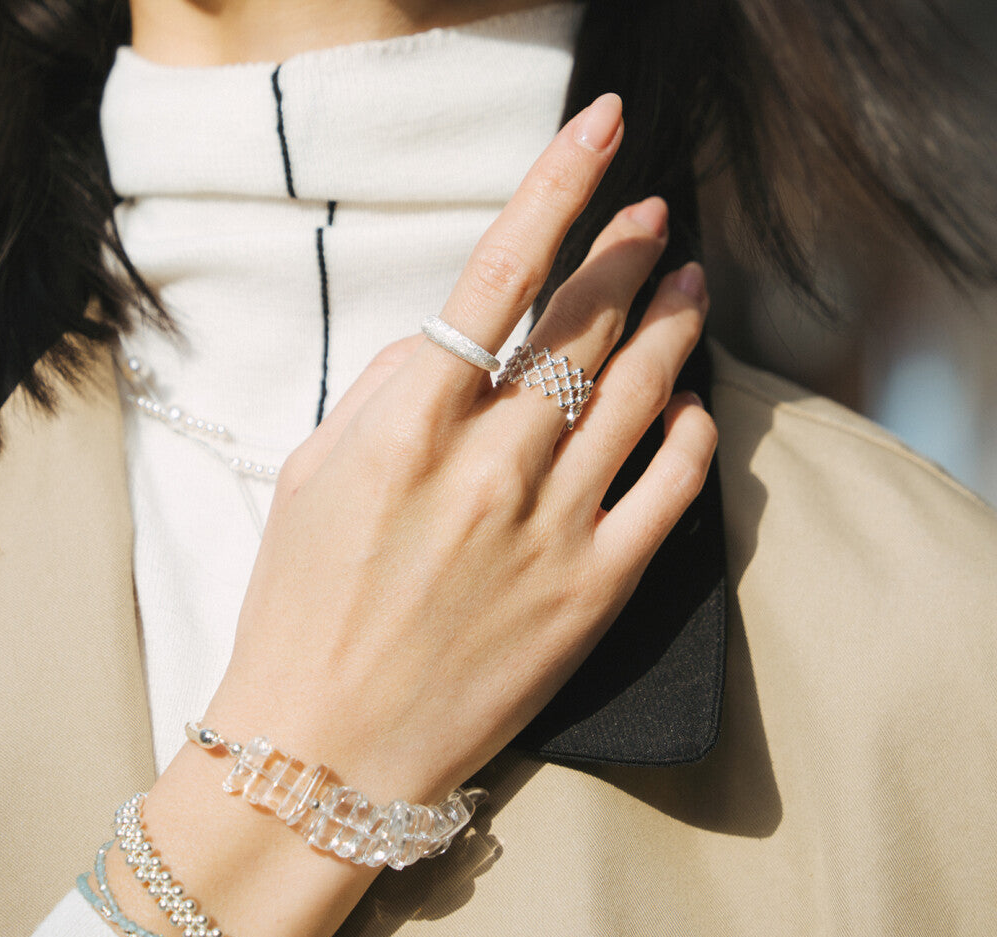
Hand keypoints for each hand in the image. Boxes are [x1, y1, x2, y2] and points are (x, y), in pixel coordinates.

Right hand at [211, 92, 715, 803]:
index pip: (501, 274)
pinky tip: (695, 405)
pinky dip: (693, 436)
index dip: (558, 186)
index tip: (604, 128)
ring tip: (691, 281)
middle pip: (586, 325)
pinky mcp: (596, 591)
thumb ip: (384, 397)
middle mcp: (492, 466)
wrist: (329, 749)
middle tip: (654, 215)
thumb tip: (457, 344)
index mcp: (410, 427)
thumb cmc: (301, 611)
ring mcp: (555, 529)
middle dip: (628, 252)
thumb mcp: (310, 476)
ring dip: (673, 324)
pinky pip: (671, 492)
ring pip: (643, 395)